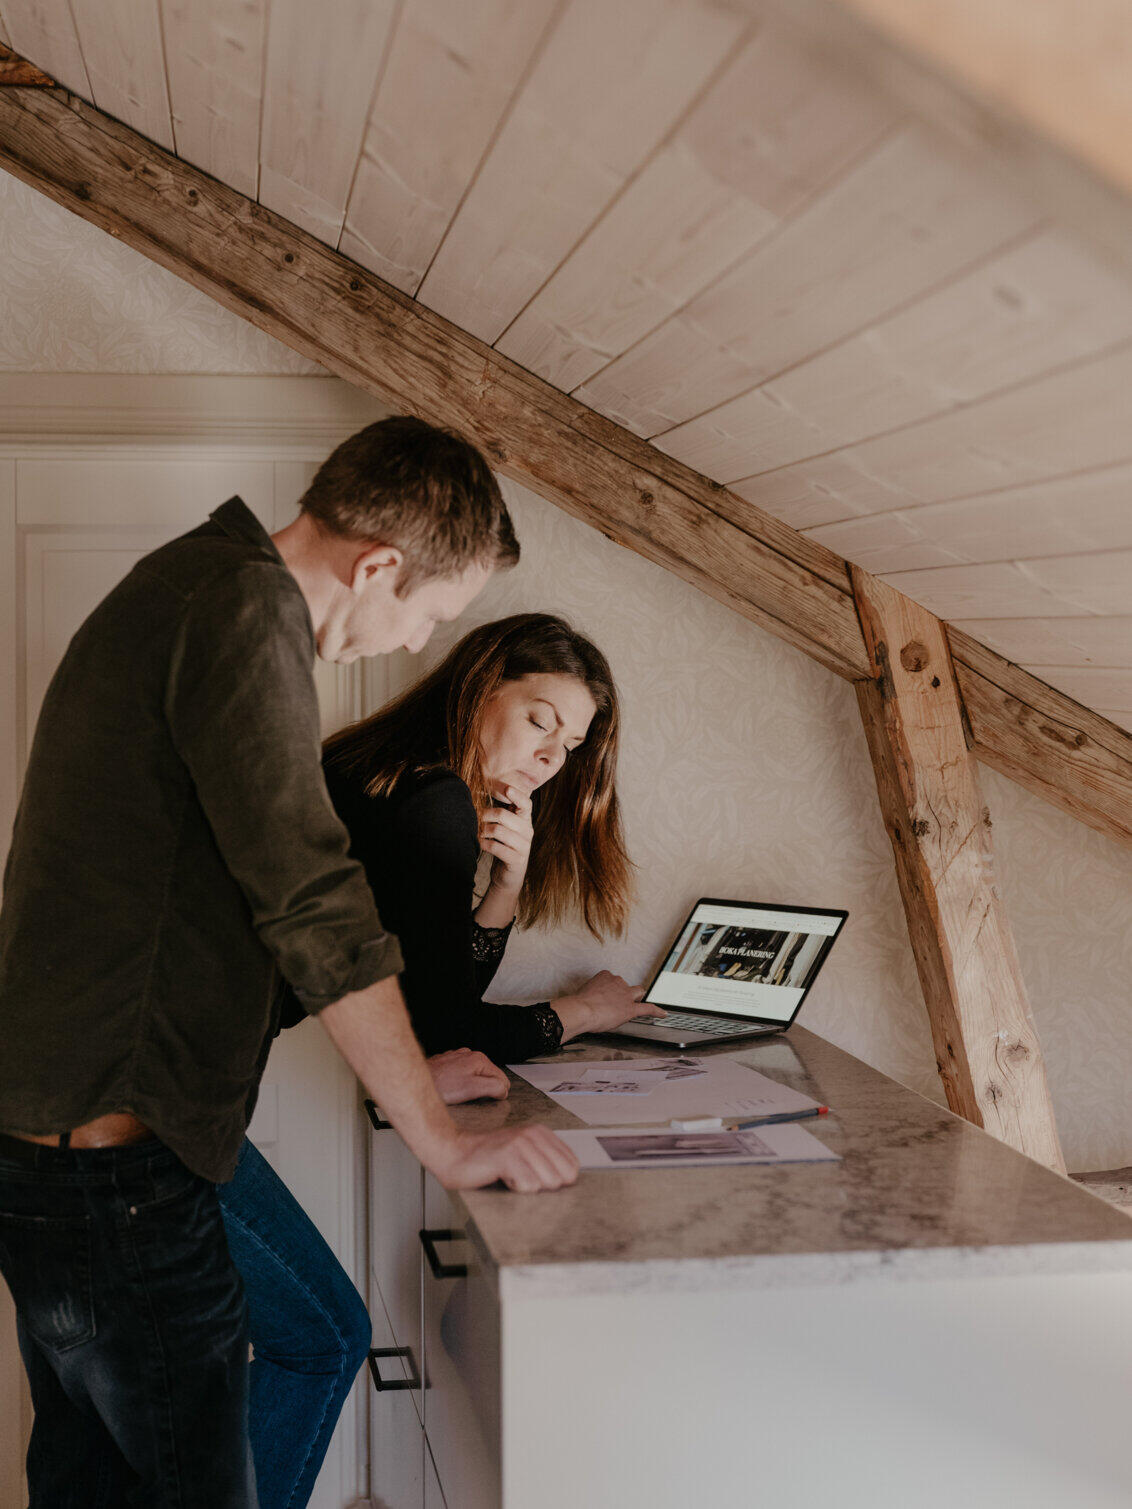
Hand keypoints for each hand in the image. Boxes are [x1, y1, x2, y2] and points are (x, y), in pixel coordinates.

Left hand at [427, 1048, 509, 1104]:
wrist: (414, 1082)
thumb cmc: (440, 1086)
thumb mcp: (472, 1089)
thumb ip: (494, 1087)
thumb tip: (504, 1091)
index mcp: (479, 1059)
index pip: (502, 1079)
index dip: (498, 1093)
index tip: (487, 1101)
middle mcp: (468, 1055)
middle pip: (488, 1077)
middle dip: (483, 1089)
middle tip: (469, 1098)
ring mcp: (457, 1058)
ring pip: (474, 1076)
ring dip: (470, 1087)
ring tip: (458, 1095)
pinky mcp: (446, 1063)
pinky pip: (460, 1075)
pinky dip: (458, 1083)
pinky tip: (450, 1090)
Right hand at [435, 1125, 579, 1192]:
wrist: (452, 1152)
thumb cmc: (485, 1158)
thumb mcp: (522, 1153)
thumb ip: (545, 1161)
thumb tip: (569, 1179)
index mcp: (540, 1133)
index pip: (572, 1166)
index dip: (556, 1179)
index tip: (535, 1176)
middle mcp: (533, 1135)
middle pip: (562, 1177)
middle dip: (542, 1184)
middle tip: (519, 1176)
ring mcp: (521, 1144)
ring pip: (547, 1182)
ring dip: (526, 1186)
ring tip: (509, 1174)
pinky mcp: (507, 1156)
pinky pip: (528, 1186)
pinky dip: (515, 1188)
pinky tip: (501, 1176)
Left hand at [479, 785, 533, 896]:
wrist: (508, 875)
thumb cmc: (503, 846)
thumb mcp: (505, 828)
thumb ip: (500, 812)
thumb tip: (481, 791)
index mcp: (525, 821)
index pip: (526, 804)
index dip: (517, 795)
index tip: (507, 789)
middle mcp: (527, 832)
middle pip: (503, 815)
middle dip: (485, 815)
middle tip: (476, 818)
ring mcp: (524, 846)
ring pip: (498, 831)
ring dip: (483, 830)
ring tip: (478, 833)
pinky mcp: (517, 860)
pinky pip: (497, 847)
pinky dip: (485, 844)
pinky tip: (480, 844)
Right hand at [552, 970, 663, 1039]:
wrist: (582, 1010)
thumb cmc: (578, 1004)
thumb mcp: (582, 993)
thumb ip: (589, 996)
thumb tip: (584, 1005)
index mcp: (605, 976)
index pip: (613, 980)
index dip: (611, 990)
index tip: (607, 996)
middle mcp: (617, 982)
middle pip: (626, 985)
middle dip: (624, 992)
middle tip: (617, 1002)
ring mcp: (625, 995)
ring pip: (638, 992)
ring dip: (636, 999)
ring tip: (632, 1006)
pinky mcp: (630, 1008)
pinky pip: (647, 1008)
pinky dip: (656, 1011)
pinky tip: (663, 1014)